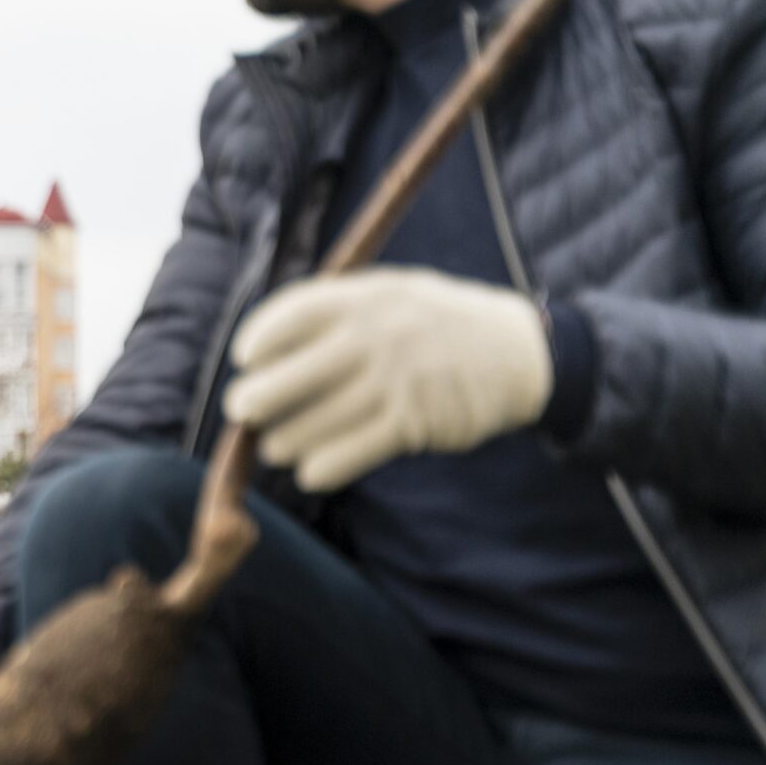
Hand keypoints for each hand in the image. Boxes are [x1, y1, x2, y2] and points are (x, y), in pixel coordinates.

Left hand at [224, 267, 551, 492]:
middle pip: (283, 380)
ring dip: (283, 442)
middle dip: (253, 402)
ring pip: (309, 425)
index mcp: (366, 297)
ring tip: (277, 446)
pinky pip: (345, 455)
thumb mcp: (392, 294)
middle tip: (245, 411)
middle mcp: (376, 336)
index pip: (288, 318)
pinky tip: (311, 470)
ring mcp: (394, 381)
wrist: (520, 353)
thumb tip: (261, 353)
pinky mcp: (412, 423)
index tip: (246, 359)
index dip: (256, 341)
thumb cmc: (435, 325)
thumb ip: (336, 312)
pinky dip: (320, 468)